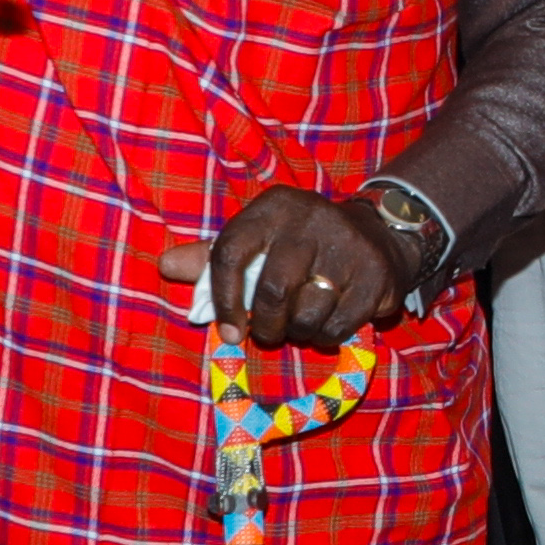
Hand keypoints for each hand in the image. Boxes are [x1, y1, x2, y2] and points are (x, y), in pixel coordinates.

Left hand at [201, 183, 409, 353]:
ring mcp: (347, 246)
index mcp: (272, 208)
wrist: (378, 233)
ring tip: (301, 324)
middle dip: (266, 326)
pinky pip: (339, 326)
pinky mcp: (375, 274)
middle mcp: (310, 219)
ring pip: (307, 314)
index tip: (228, 331)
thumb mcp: (258, 239)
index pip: (229, 254)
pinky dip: (327, 336)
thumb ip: (211, 256)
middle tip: (269, 332)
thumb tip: (166, 265)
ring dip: (299, 332)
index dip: (222, 300)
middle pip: (272, 292)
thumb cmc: (301, 243)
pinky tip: (328, 323)